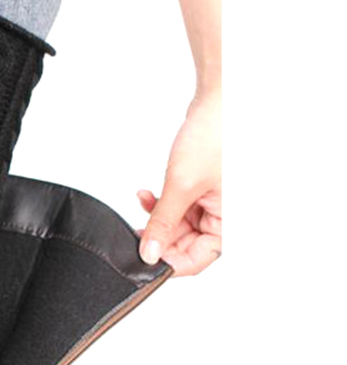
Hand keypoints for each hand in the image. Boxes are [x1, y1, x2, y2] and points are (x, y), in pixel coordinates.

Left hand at [138, 91, 221, 276]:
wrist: (219, 101)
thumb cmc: (216, 136)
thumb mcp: (181, 186)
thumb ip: (163, 223)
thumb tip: (149, 253)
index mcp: (230, 223)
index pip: (196, 260)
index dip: (167, 262)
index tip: (141, 259)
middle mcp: (225, 217)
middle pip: (185, 244)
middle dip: (158, 237)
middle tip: (134, 233)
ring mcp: (213, 203)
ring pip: (178, 226)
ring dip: (157, 219)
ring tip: (143, 205)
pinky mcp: (202, 190)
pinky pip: (179, 208)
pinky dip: (161, 204)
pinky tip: (147, 196)